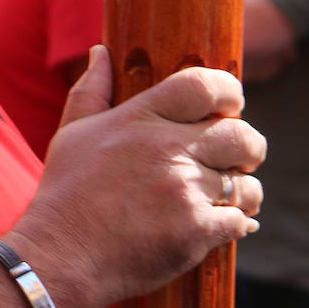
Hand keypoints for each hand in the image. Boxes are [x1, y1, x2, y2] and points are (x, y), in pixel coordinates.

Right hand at [11, 46, 265, 307]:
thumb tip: (102, 51)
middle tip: (239, 160)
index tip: (230, 107)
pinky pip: (239, 221)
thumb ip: (91, 90)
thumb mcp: (72, 134)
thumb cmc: (65, 194)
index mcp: (139, 119)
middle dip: (249, 148)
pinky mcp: (195, 230)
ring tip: (226, 199)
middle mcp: (166, 149)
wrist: (60, 256)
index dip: (229, 92)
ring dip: (242, 193)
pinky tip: (218, 227)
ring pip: (246, 185)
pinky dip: (234, 226)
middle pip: (241, 134)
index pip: (204, 85)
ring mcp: (183, 190)